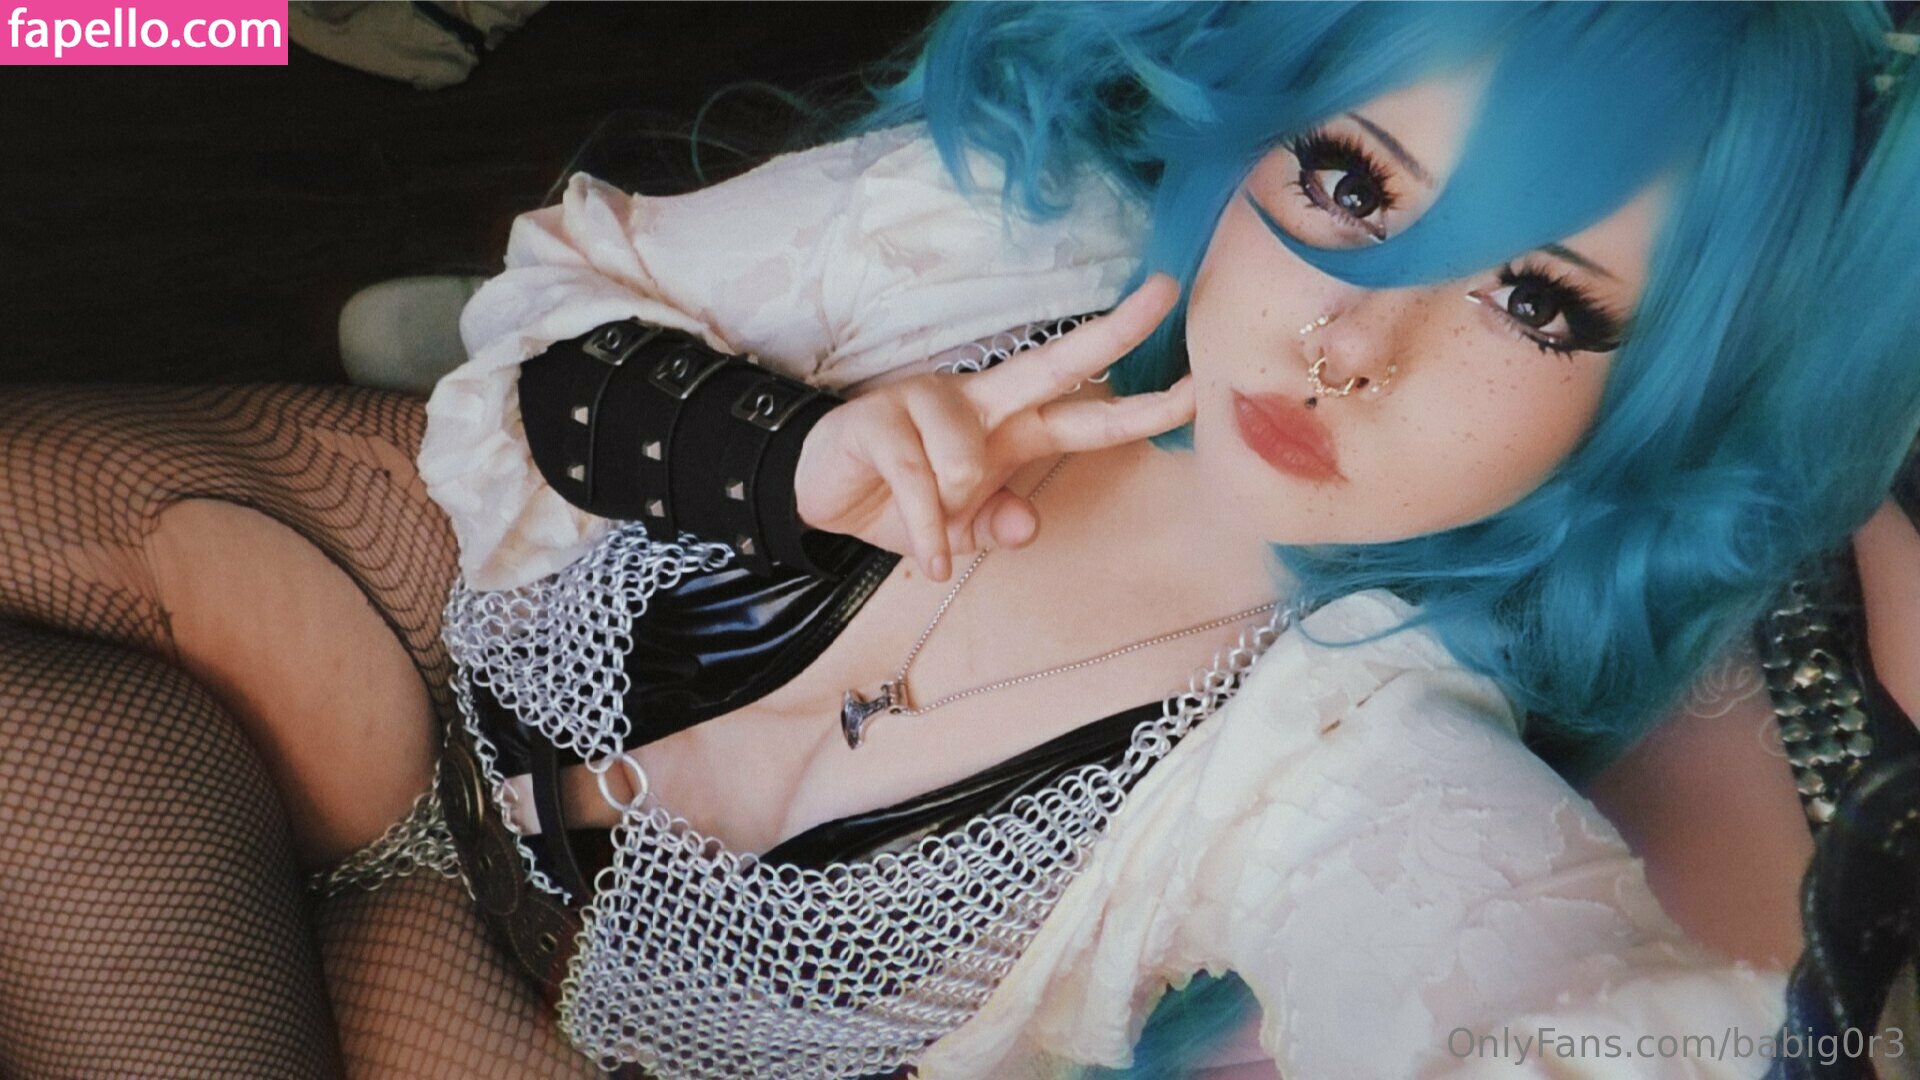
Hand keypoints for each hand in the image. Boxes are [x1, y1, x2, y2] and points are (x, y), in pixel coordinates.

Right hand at [794, 274, 1192, 580]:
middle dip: (1112, 332)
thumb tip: (1026, 522)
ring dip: (954, 506)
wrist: (820, 492)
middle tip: (1164, 295)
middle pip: (1056, 362)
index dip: (1142, 406)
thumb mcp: (959, 527)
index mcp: (1011, 427)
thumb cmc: (901, 499)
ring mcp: (930, 402)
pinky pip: (919, 481)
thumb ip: (996, 526)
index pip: (1088, 414)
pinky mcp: (882, 419)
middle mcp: (981, 403)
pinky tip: (926, 556)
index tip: (1197, 385)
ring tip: (935, 534)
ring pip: (969, 452)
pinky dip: (925, 529)